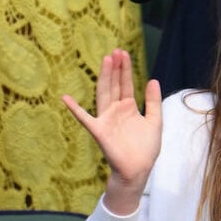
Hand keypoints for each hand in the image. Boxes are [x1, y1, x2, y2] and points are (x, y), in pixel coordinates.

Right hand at [62, 50, 161, 214]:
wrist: (138, 170)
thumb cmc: (146, 148)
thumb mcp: (155, 121)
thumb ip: (153, 102)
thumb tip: (152, 80)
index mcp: (129, 108)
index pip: (126, 84)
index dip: (125, 69)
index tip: (124, 53)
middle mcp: (116, 111)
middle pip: (114, 85)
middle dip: (115, 69)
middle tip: (116, 51)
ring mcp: (106, 119)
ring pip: (104, 94)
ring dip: (104, 78)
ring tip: (106, 60)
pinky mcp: (99, 131)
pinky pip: (85, 118)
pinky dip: (75, 109)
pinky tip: (66, 98)